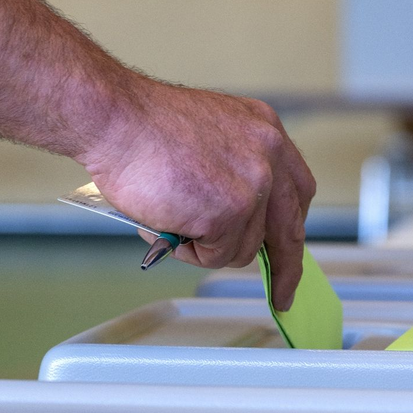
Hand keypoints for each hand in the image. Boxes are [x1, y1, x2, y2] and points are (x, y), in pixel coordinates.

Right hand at [77, 83, 315, 310]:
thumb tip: (230, 219)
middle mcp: (269, 156)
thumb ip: (232, 171)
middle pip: (289, 228)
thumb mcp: (209, 137)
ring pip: (244, 249)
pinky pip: (215, 255)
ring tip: (172, 221)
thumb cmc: (142, 127)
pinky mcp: (229, 213)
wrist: (116, 119)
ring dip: (207, 248)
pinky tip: (166, 223)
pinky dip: (189, 251)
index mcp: (265, 132)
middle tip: (282, 293)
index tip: (288, 250)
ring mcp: (252, 186)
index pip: (295, 190)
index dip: (290, 225)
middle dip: (286, 268)